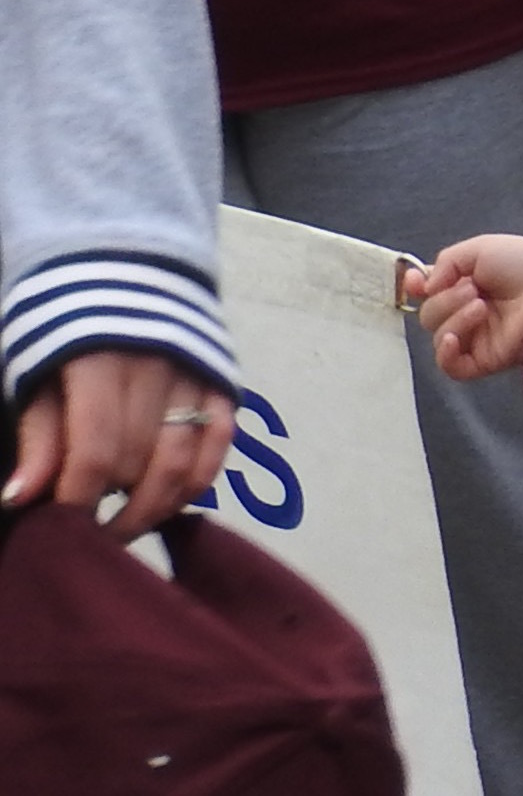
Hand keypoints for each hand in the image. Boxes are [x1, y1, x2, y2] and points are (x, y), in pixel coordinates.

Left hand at [2, 350, 234, 539]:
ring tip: (122, 525)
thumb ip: (37, 437)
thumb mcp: (39, 377)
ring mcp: (197, 374)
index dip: (77, 498)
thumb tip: (19, 498)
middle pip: (137, 463)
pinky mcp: (223, 380)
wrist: (128, 276)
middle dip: (109, 505)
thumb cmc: (71, 339)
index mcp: (104, 362)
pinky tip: (167, 502)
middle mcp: (159, 366)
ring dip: (151, 508)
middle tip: (86, 526)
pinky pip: (219, 444)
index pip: (95, 450)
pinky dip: (196, 482)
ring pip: (182, 463)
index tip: (61, 526)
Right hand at [406, 237, 522, 381]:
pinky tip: (456, 338)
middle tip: (473, 289)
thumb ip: (446, 263)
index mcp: (465, 283)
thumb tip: (423, 288)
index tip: (416, 283)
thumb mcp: (481, 248)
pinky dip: (446, 354)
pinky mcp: (482, 360)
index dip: (416, 288)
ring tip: (482, 306)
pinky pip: (451, 367)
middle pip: (430, 315)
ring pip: (439, 337)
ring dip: (455, 319)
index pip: (429, 292)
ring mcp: (474, 337)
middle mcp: (466, 311)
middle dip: (445, 300)